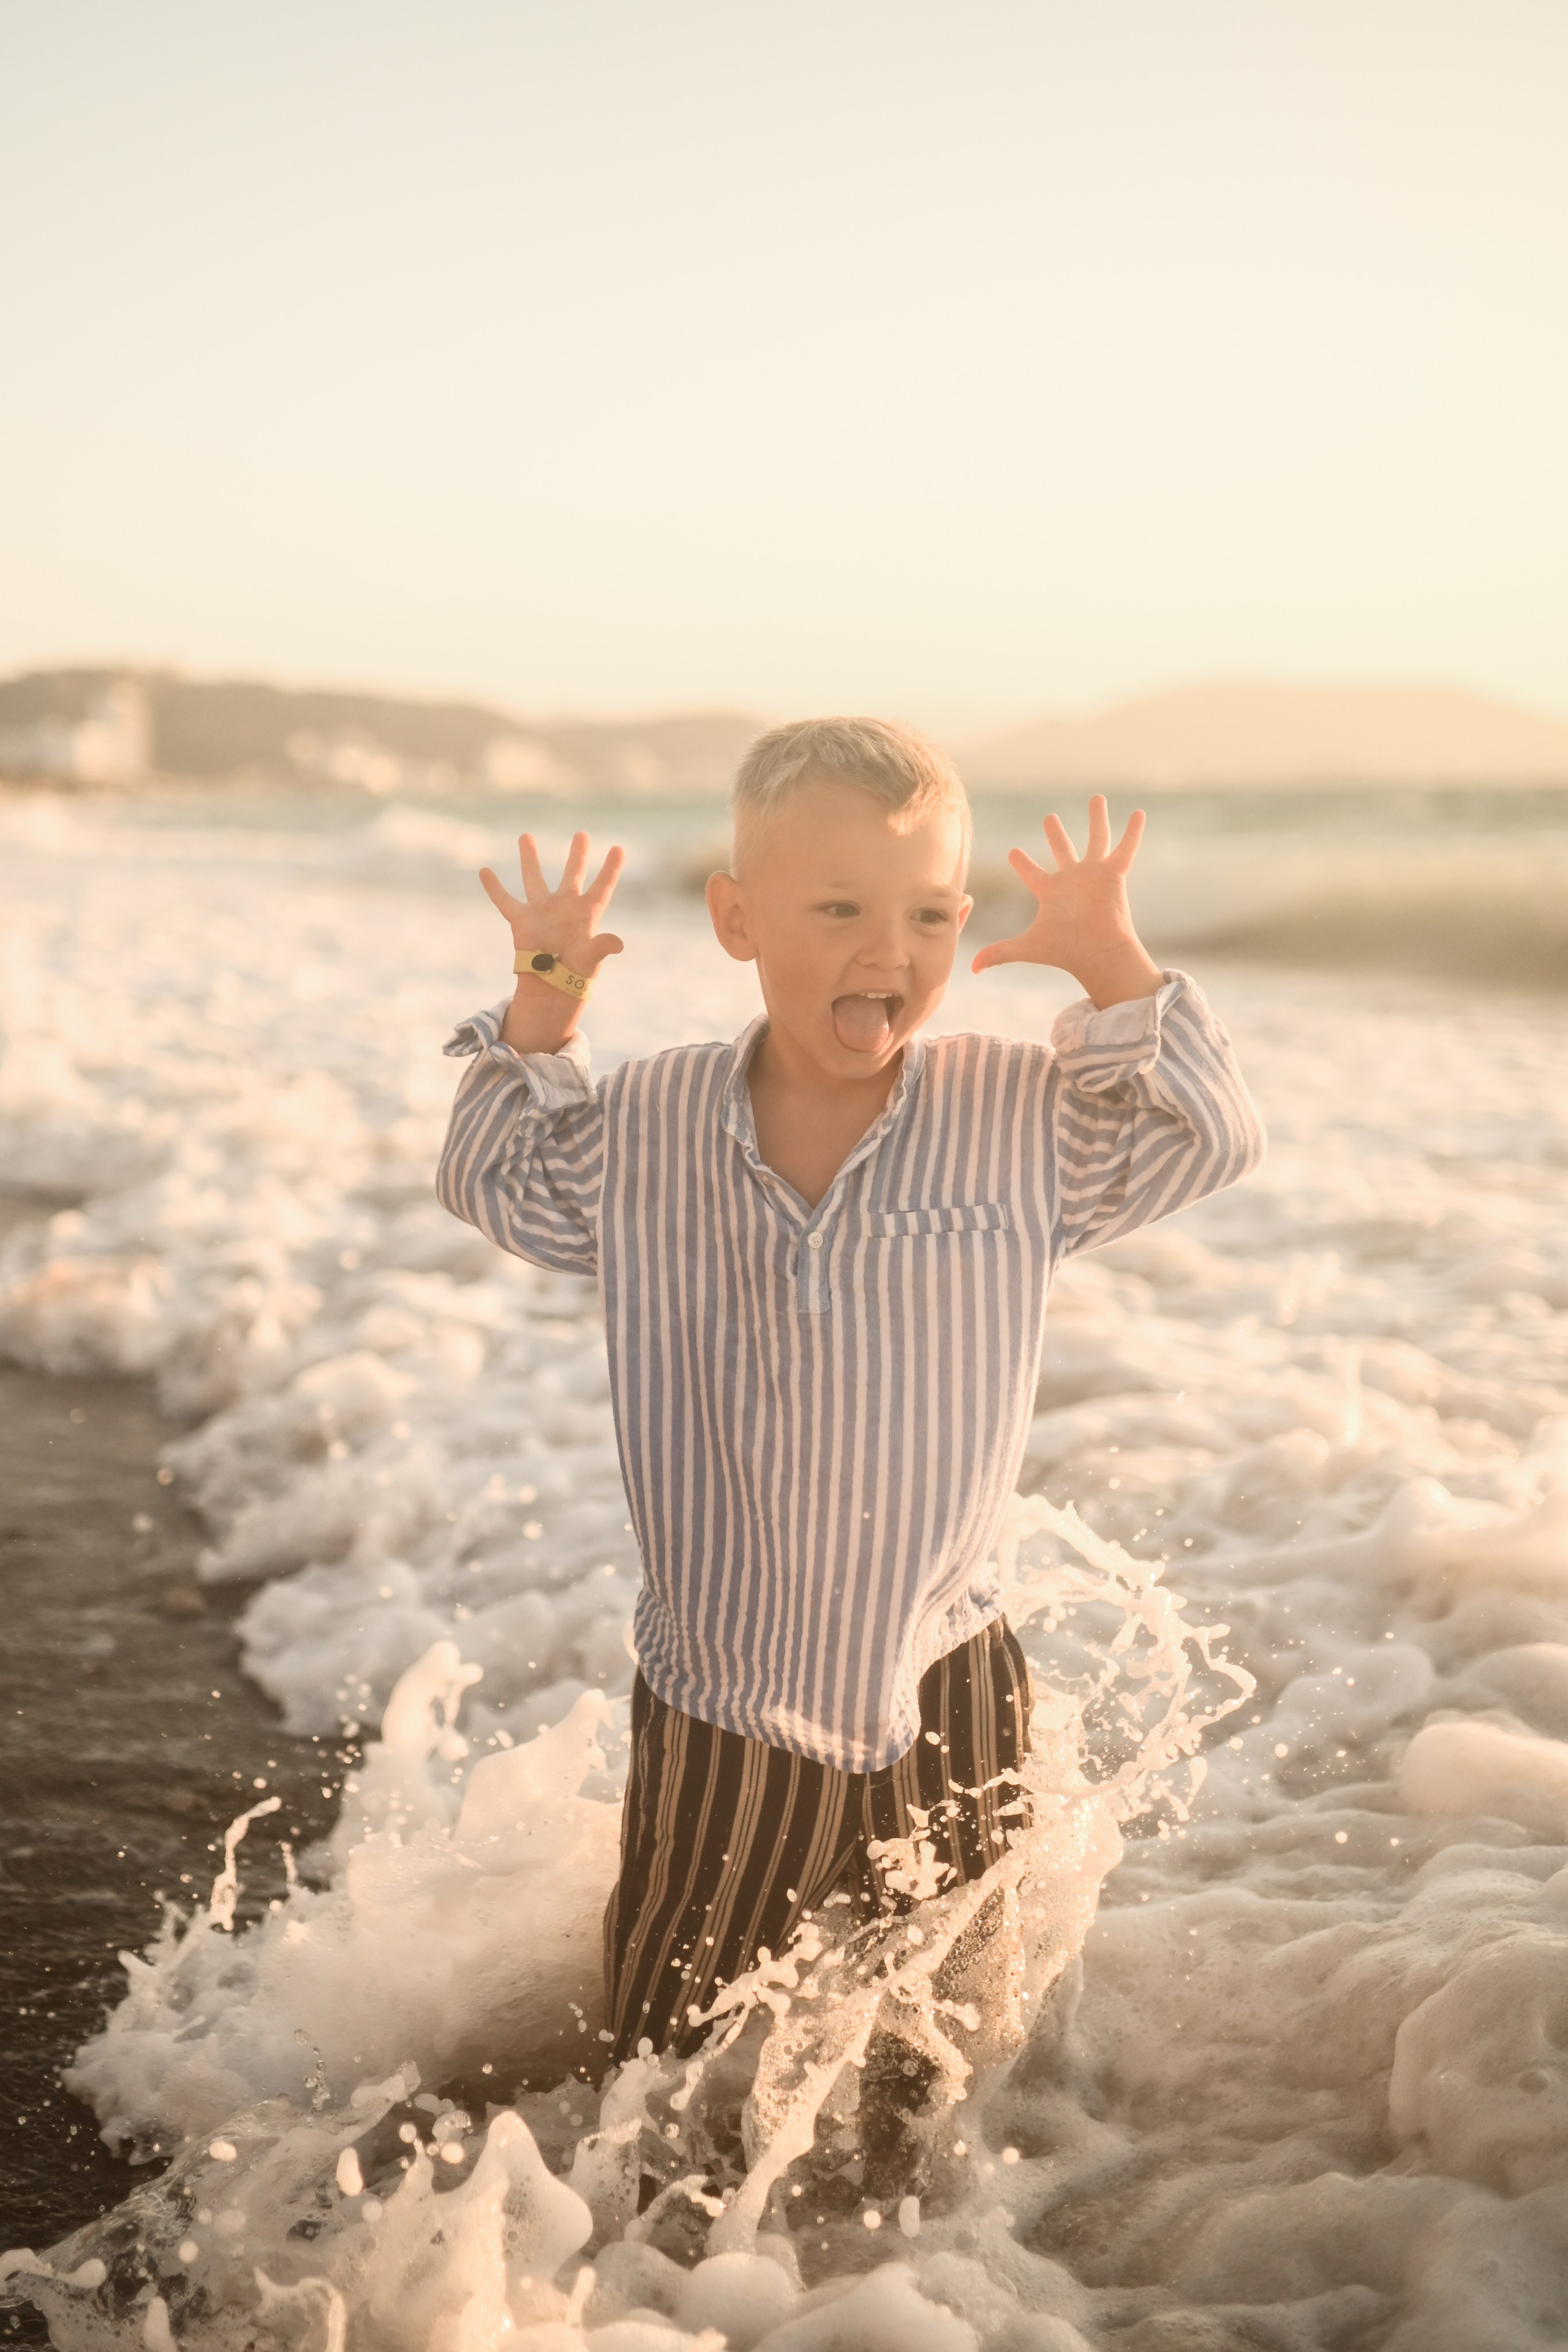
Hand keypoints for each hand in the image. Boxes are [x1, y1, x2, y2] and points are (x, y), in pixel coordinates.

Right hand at [481, 831, 624, 1050]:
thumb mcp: (591, 958)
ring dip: (529, 858)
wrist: (551, 987)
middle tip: (582, 834)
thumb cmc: (575, 974)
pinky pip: (504, 900)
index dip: (611, 868)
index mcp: (587, 913)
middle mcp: (565, 907)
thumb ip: (602, 946)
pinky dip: (494, 887)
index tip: (619, 848)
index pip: (602, 886)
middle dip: (577, 855)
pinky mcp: (521, 921)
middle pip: (572, 874)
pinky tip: (484, 871)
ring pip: (534, 879)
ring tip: (525, 836)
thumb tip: (618, 943)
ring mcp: (542, 911)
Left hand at [970, 794, 1163, 1007]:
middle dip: (1055, 833)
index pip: (1031, 873)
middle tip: (1049, 818)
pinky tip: (1139, 813)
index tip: (1013, 851)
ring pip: (1096, 839)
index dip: (1022, 862)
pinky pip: (1126, 848)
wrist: (1096, 953)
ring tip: (1097, 798)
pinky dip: (1133, 832)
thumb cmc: (1065, 951)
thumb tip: (971, 969)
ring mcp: (1094, 875)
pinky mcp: (1114, 874)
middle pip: (1063, 850)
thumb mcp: (1027, 947)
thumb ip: (999, 953)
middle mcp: (1072, 880)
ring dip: (1097, 819)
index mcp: (1050, 891)